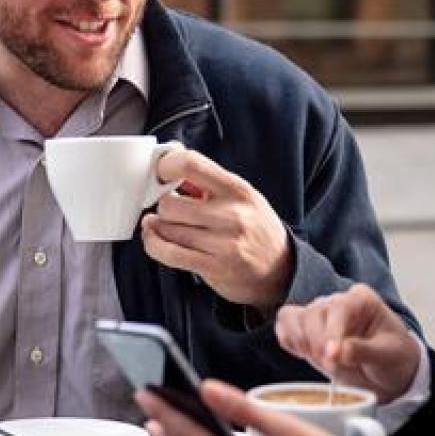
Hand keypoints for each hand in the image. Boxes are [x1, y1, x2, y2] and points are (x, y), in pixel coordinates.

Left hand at [140, 149, 293, 314]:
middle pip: (171, 203)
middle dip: (162, 206)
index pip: (192, 165)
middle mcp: (232, 214)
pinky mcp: (212, 267)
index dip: (167, 166)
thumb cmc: (256, 230)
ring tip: (163, 225)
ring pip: (167, 229)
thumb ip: (208, 182)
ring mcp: (223, 243)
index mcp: (238, 190)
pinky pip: (169, 253)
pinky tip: (154, 239)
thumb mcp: (242, 198)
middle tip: (167, 208)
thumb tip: (172, 164)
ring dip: (158, 227)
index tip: (160, 173)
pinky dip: (154, 244)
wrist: (281, 271)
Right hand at [275, 284, 420, 403]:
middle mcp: (338, 301)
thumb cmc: (394, 359)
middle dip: (317, 343)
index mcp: (362, 300)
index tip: (331, 357)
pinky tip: (305, 354)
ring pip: (295, 318)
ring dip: (303, 343)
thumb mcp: (387, 357)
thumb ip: (362, 352)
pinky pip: (285, 325)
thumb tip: (336, 352)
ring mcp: (321, 312)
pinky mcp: (307, 328)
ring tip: (322, 361)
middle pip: (312, 313)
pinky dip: (290, 340)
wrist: (389, 372)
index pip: (338, 308)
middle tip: (331, 366)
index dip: (331, 333)